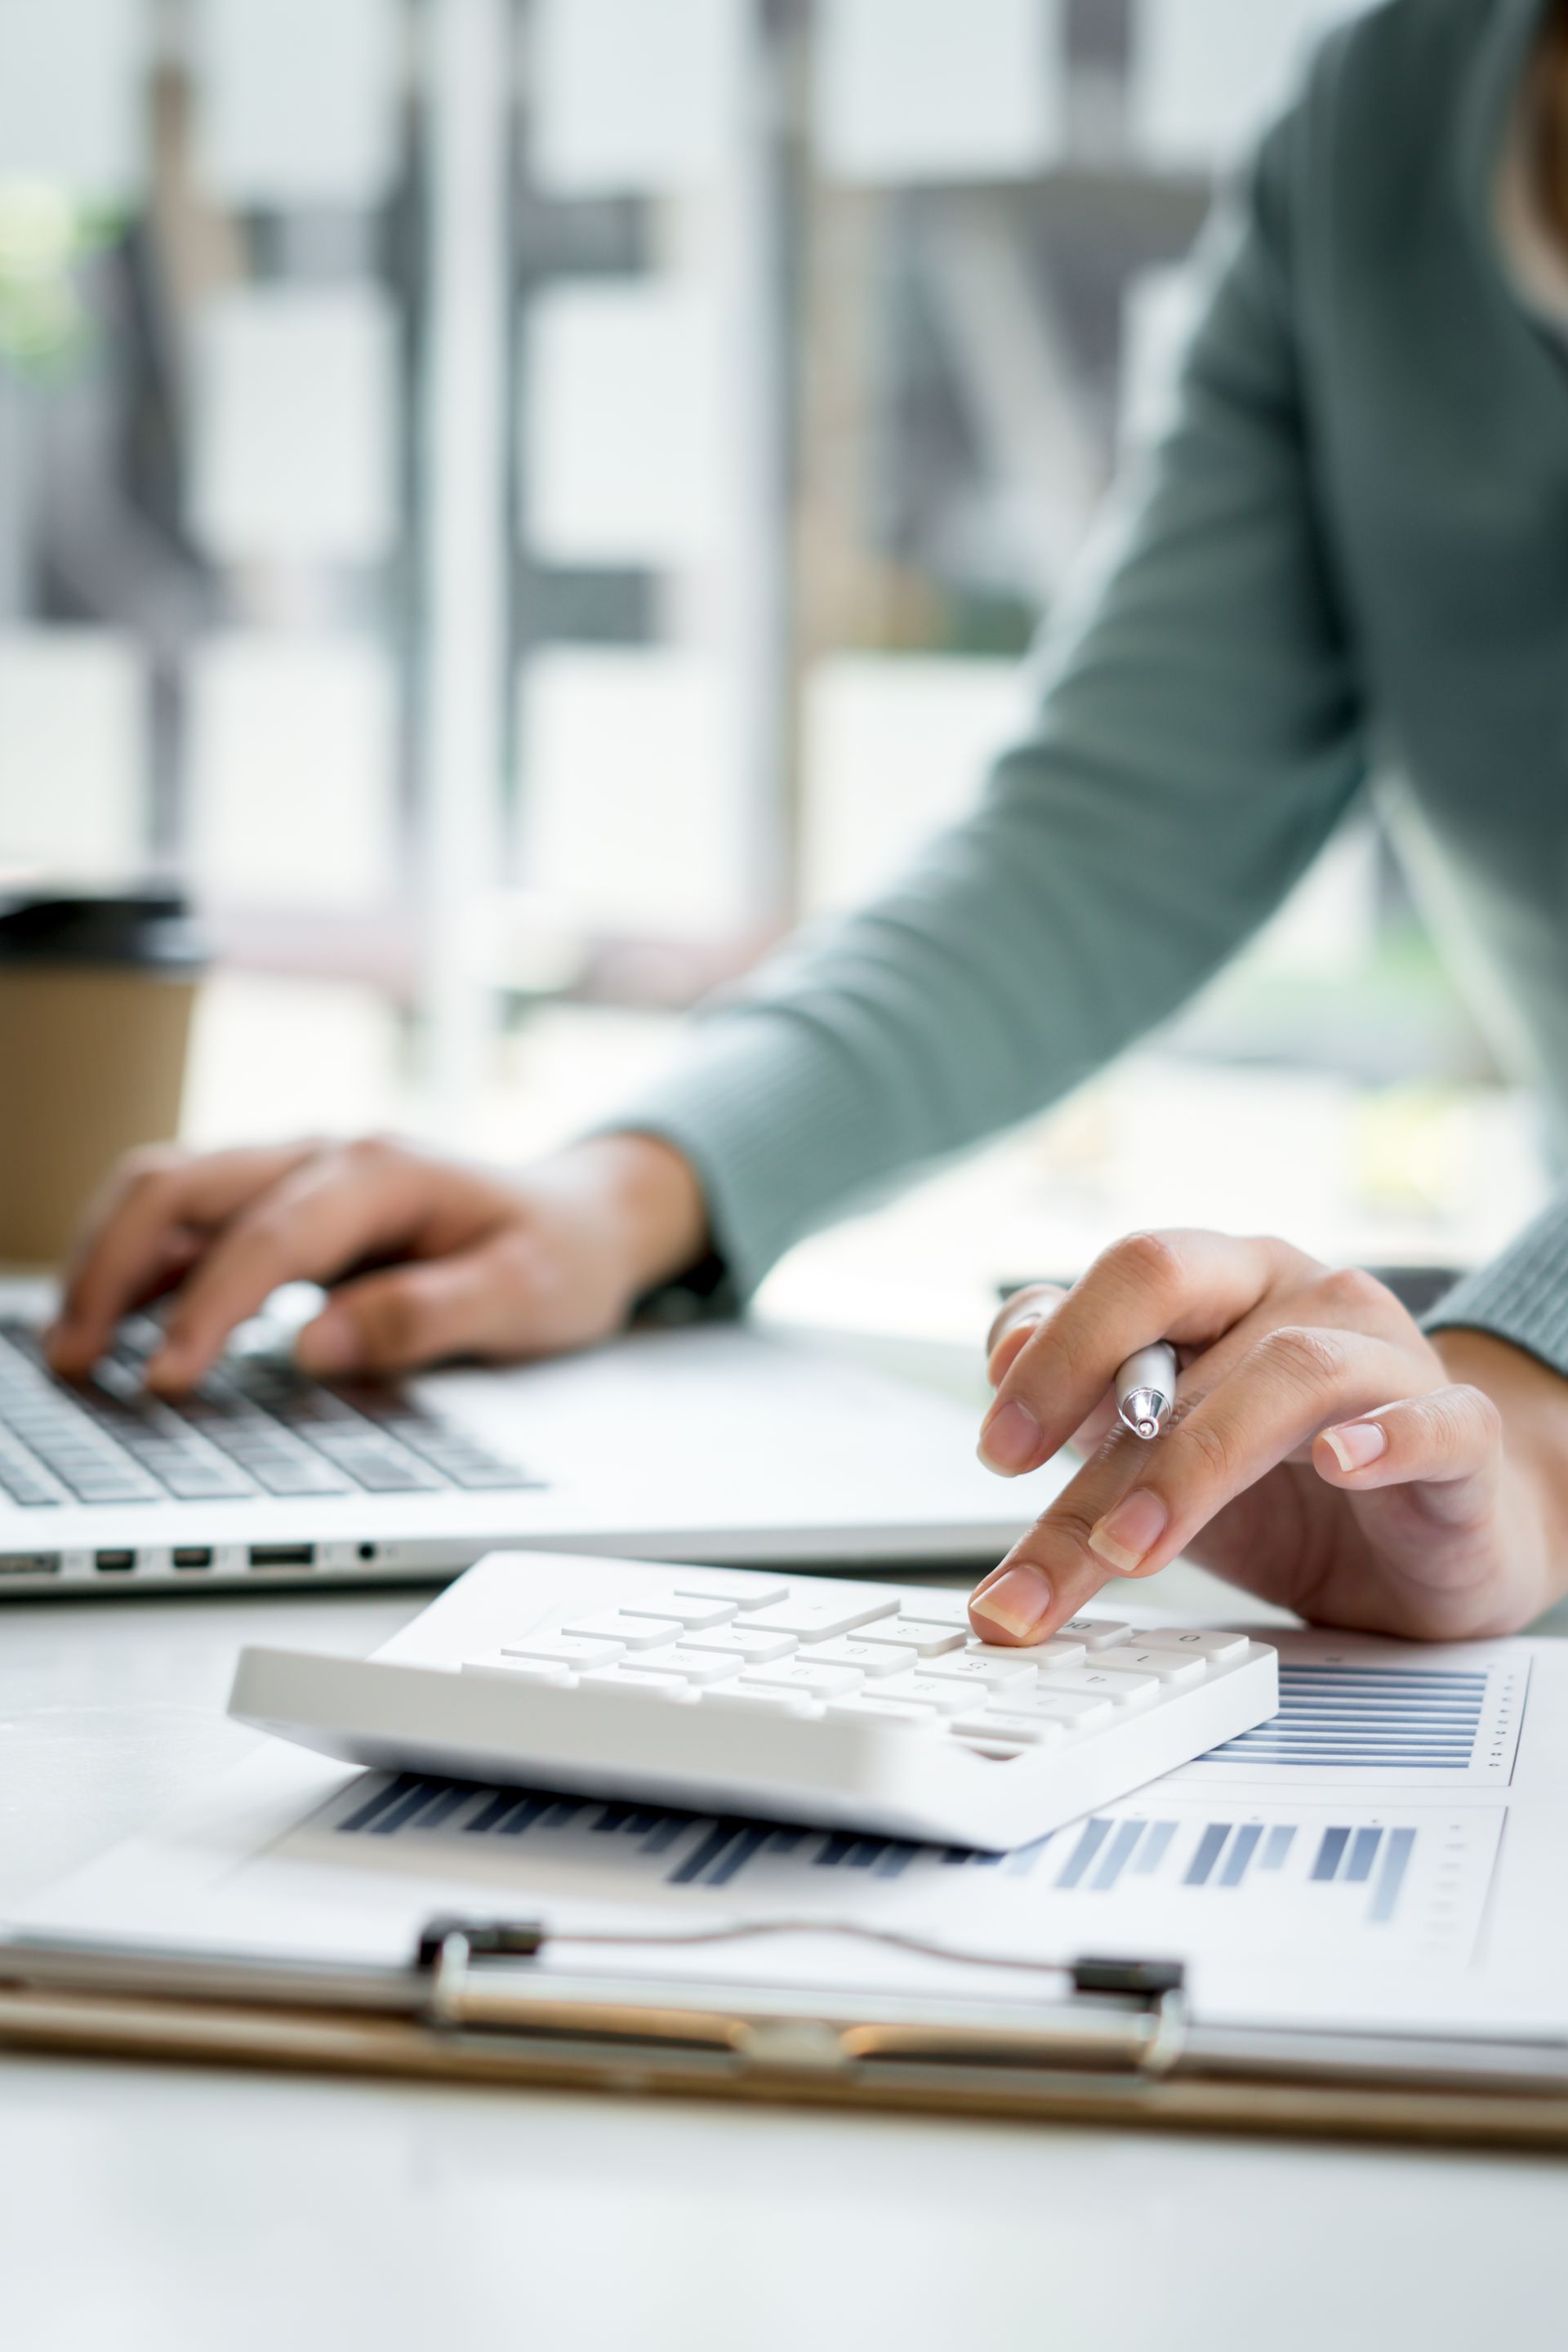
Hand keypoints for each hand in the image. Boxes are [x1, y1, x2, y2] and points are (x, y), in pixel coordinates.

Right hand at [45, 1131, 709, 1391]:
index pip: (269, 1239)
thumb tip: (315, 1346)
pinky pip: (188, 1219)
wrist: (582, 1218)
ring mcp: (297, 1173)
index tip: (168, 1382)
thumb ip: (424, 1318)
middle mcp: (324, 1155)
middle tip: (79, 1360)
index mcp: (383, 1170)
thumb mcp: (526, 1295)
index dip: (210, 1312)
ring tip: (75, 1348)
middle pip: (183, 1186)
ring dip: (110, 1259)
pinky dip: (138, 1262)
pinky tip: (114, 1323)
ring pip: (168, 1192)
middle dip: (115, 1268)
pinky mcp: (283, 1204)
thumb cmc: (557, 1255)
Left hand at [967, 1230, 1567, 1645]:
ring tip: (1130, 1547)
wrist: (1438, 1541)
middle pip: (1174, 1283)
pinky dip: (1385, 1438)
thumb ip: (1086, 1409)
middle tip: (1030, 1488)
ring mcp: (1386, 1354)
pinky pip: (1435, 1420)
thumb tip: (1004, 1363)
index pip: (1120, 1275)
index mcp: (1220, 1283)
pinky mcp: (1462, 1435)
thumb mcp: (1163, 1454)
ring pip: (1288, 1369)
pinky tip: (1336, 1464)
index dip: (1048, 1346)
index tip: (997, 1448)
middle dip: (1086, 1377)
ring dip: (1195, 1458)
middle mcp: (1297, 1293)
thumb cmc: (1288, 1485)